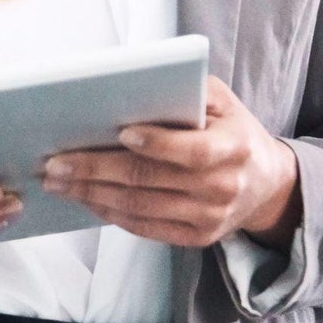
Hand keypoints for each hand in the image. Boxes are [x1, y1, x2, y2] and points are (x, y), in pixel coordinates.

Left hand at [38, 75, 300, 248]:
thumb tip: (136, 84)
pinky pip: (145, 228)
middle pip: (150, 180)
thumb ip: (189, 89)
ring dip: (92, 194)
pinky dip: (110, 213)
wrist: (266, 184)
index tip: (121, 132)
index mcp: (233, 147)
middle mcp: (222, 187)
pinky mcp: (195, 238)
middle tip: (55, 163)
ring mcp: (208, 218)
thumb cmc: (232, 130)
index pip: (193, 150)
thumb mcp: (223, 100)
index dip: (157, 143)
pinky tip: (85, 198)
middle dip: (96, 170)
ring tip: (57, 181)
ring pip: (140, 207)